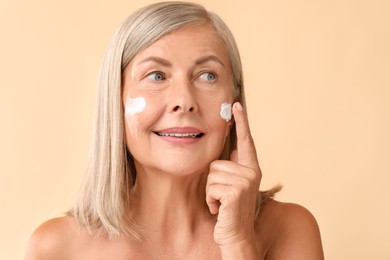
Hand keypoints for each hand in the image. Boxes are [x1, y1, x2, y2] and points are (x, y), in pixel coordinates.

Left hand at [206, 102, 261, 248]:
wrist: (236, 236)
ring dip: (210, 192)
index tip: (235, 104)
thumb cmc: (230, 211)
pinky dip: (210, 200)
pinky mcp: (236, 191)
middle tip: (222, 197)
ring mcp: (245, 181)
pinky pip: (210, 187)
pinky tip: (219, 209)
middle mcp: (251, 172)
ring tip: (221, 203)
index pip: (245, 141)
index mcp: (251, 169)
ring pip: (211, 174)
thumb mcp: (233, 186)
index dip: (241, 121)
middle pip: (216, 163)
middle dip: (212, 182)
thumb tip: (233, 148)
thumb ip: (233, 168)